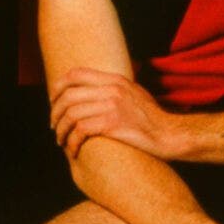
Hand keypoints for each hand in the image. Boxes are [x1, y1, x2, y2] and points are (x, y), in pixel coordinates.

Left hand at [50, 67, 176, 160]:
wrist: (170, 134)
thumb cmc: (151, 118)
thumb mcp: (134, 93)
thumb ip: (114, 88)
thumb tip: (92, 88)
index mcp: (114, 79)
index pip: (75, 73)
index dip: (58, 87)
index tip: (53, 101)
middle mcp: (112, 88)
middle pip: (68, 95)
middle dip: (55, 113)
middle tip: (54, 126)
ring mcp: (112, 105)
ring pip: (71, 114)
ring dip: (61, 130)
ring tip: (61, 141)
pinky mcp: (113, 124)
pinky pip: (81, 131)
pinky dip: (72, 142)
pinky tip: (72, 150)